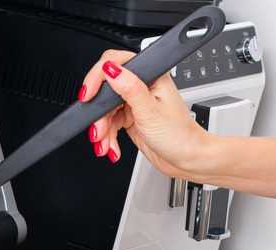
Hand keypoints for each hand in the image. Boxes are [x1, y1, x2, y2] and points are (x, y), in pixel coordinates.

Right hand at [78, 49, 211, 179]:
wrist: (187, 159)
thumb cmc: (180, 136)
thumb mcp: (151, 112)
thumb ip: (130, 88)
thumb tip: (110, 70)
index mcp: (151, 76)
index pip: (116, 64)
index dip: (97, 77)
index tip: (88, 95)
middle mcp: (142, 86)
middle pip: (106, 91)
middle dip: (98, 114)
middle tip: (98, 130)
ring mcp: (135, 103)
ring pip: (105, 110)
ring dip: (102, 130)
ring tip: (105, 144)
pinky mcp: (130, 117)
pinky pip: (109, 123)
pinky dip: (107, 137)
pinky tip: (111, 147)